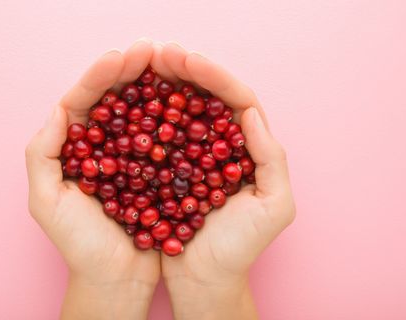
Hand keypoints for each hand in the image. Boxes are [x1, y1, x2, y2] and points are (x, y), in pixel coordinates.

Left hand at [25, 39, 158, 319]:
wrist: (116, 280)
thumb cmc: (79, 246)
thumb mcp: (46, 202)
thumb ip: (42, 153)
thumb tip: (60, 109)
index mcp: (72, 148)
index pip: (84, 102)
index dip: (101, 76)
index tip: (122, 56)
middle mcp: (100, 147)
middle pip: (115, 101)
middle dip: (130, 72)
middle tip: (152, 50)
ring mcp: (130, 158)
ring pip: (141, 114)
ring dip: (154, 88)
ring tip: (171, 65)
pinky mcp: (155, 172)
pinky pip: (164, 139)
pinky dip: (173, 118)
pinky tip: (187, 101)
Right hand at [154, 43, 295, 319]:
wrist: (206, 280)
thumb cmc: (242, 248)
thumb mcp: (274, 207)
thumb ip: (270, 159)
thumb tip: (250, 113)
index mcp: (250, 147)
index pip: (235, 99)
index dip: (213, 76)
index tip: (187, 61)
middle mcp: (222, 145)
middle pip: (206, 97)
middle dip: (186, 71)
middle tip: (160, 52)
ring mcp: (193, 155)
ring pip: (181, 111)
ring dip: (165, 85)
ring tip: (144, 64)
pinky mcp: (169, 168)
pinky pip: (158, 135)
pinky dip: (147, 115)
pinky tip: (131, 99)